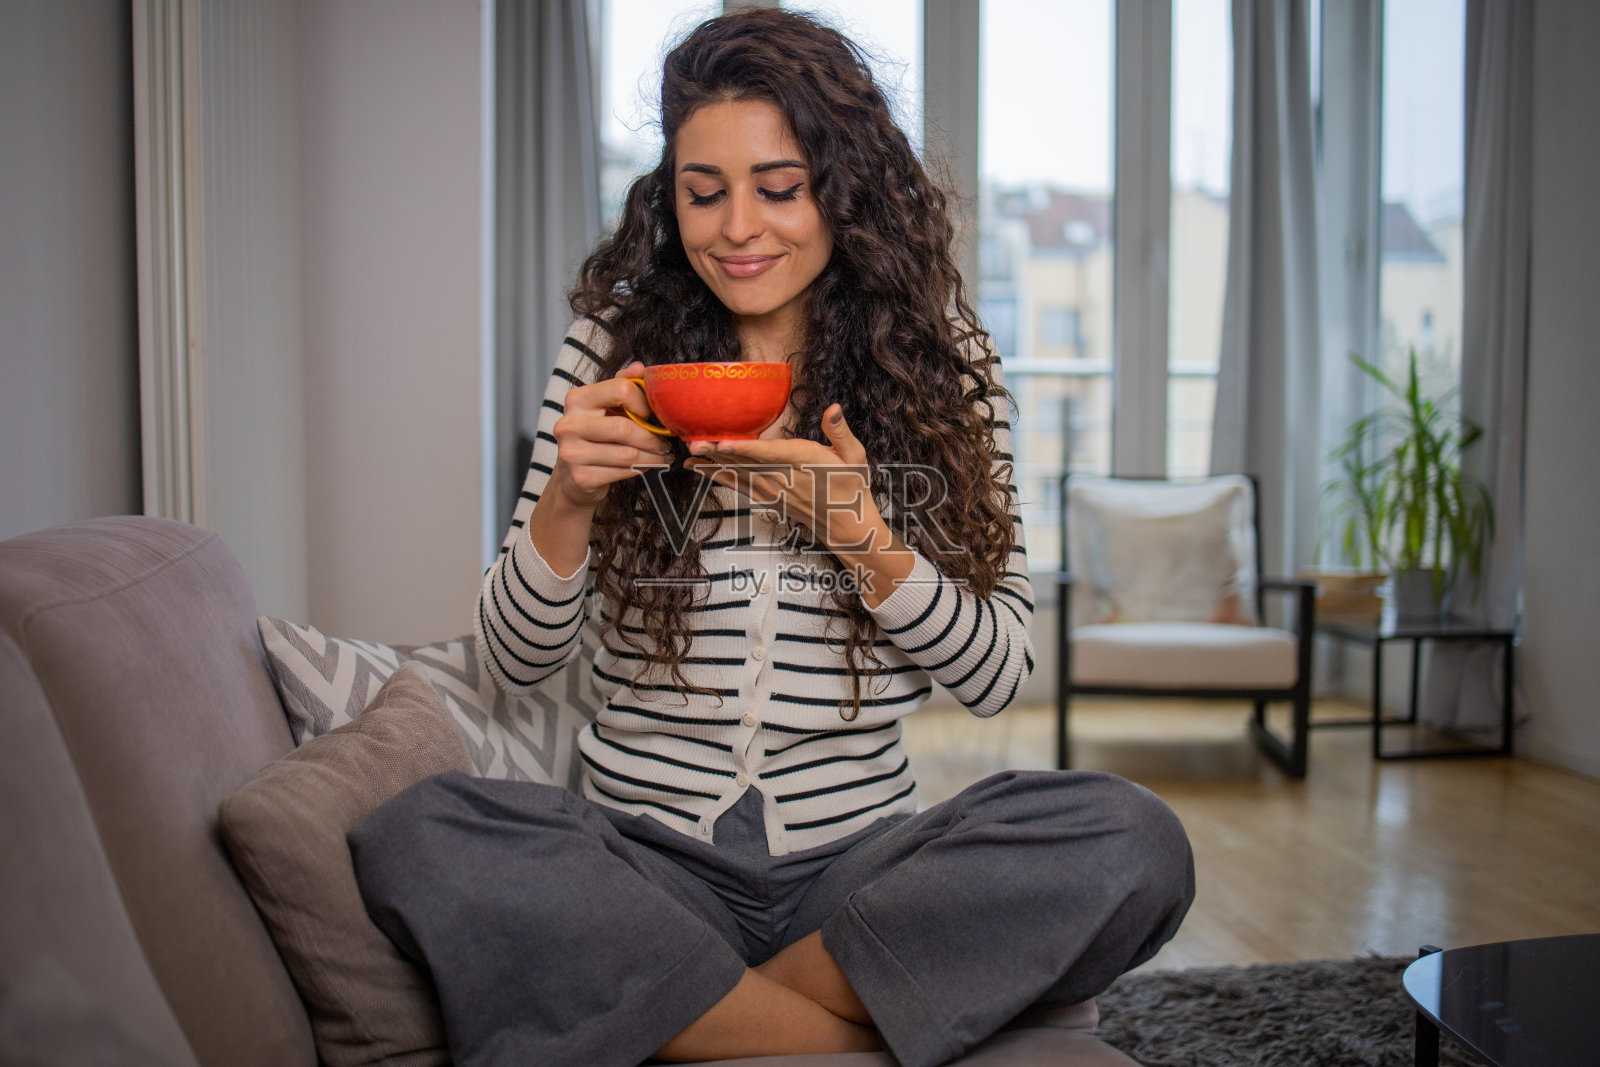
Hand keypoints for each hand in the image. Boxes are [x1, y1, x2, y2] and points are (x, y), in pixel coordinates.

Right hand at [548, 362, 672, 509]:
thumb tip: (639, 368)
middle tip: (665, 442)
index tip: (650, 414)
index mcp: (577, 400)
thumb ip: (621, 385)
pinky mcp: (580, 477)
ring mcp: (572, 453)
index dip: (642, 402)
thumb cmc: (594, 437)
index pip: (619, 390)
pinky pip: (622, 472)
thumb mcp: (604, 407)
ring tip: (661, 455)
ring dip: (652, 456)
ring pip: (627, 453)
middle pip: (624, 428)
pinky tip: (645, 466)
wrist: (571, 477)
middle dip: (652, 437)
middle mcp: (569, 425)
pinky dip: (640, 470)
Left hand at [684, 404, 884, 559]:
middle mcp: (784, 477)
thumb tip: (833, 408)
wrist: (847, 526)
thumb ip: (840, 431)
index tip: (723, 442)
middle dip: (718, 452)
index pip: (769, 453)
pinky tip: (699, 468)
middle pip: (746, 462)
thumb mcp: (855, 456)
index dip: (744, 448)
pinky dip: (717, 476)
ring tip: (689, 452)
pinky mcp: (768, 498)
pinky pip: (738, 486)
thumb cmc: (852, 488)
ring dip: (713, 463)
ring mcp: (774, 490)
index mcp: (804, 462)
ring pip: (738, 473)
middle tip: (692, 442)